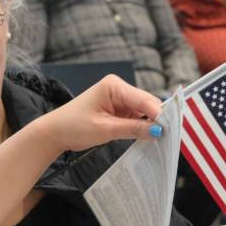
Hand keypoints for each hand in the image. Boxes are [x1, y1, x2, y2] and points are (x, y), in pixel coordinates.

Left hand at [35, 75, 162, 156]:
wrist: (55, 133)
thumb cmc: (73, 126)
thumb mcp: (105, 129)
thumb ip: (133, 129)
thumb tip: (160, 130)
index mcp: (114, 86)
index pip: (144, 99)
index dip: (159, 114)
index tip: (171, 129)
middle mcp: (118, 89)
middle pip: (147, 104)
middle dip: (157, 119)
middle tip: (169, 137)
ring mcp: (119, 99)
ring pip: (144, 112)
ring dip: (150, 125)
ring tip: (161, 139)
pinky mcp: (119, 110)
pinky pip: (136, 118)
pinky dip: (142, 127)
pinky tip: (149, 137)